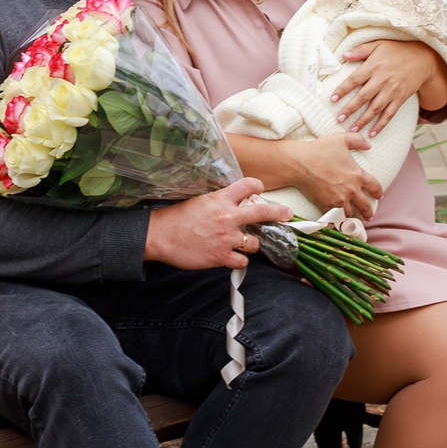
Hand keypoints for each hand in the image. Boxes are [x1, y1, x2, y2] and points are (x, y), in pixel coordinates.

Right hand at [143, 178, 290, 270]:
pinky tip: (231, 256)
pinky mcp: (221, 256)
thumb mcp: (200, 201)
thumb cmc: (176, 218)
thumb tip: (234, 203)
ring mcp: (226, 238)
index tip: (259, 190)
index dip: (257, 186)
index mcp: (220, 199)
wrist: (159, 236)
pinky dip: (239, 260)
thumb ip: (220, 202)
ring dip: (250, 244)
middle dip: (278, 213)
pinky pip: (242, 261)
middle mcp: (228, 217)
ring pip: (254, 243)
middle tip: (287, 214)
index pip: (248, 186)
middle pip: (262, 213)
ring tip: (242, 244)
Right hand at [287, 133, 383, 219]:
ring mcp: (339, 200)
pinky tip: (338, 223)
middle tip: (369, 216)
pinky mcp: (326, 206)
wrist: (301, 163)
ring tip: (354, 221)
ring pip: (351, 214)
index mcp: (357, 175)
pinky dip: (337, 222)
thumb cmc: (320, 150)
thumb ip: (357, 140)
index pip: (375, 187)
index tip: (379, 197)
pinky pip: (335, 219)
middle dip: (369, 212)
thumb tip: (368, 144)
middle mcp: (351, 190)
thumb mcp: (341, 139)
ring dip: (354, 218)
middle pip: (365, 206)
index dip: (378, 193)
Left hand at [330, 39, 446, 136]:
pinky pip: (389, 114)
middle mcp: (382, 80)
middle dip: (350, 109)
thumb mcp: (378, 44)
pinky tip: (372, 133)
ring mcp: (392, 91)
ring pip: (375, 109)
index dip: (342, 90)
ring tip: (352, 129)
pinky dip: (381, 125)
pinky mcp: (400, 99)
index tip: (332, 99)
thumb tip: (343, 55)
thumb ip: (360, 50)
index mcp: (374, 66)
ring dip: (363, 120)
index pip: (354, 80)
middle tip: (339, 119)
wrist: (422, 59)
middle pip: (363, 97)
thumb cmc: (397, 50)